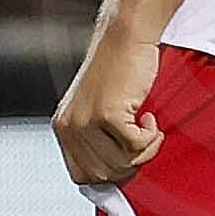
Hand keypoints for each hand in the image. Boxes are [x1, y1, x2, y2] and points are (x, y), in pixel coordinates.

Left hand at [52, 25, 164, 188]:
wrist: (125, 39)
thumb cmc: (119, 71)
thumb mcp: (96, 111)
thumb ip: (96, 140)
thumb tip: (112, 176)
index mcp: (63, 128)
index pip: (81, 176)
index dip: (110, 173)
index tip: (129, 159)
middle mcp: (68, 126)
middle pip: (104, 174)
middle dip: (132, 163)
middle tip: (143, 138)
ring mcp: (86, 121)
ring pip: (122, 163)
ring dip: (144, 149)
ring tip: (147, 126)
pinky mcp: (107, 114)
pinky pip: (136, 146)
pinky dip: (151, 136)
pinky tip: (149, 116)